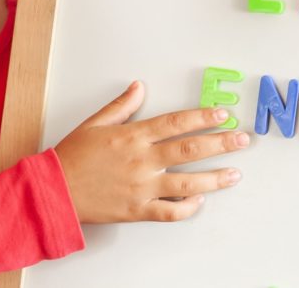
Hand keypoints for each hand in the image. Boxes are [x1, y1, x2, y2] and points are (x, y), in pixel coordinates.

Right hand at [53, 80, 248, 222]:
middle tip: (243, 140)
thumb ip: (121, 106)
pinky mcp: (137, 210)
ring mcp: (142, 187)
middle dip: (221, 144)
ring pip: (187, 183)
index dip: (202, 117)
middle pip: (190, 150)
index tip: (222, 115)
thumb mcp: (95, 123)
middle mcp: (142, 160)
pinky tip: (200, 202)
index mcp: (133, 136)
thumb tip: (139, 87)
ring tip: (235, 173)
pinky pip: (170, 211)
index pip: (176, 122)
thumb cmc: (72, 156)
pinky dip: (188, 208)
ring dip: (215, 179)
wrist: (54, 190)